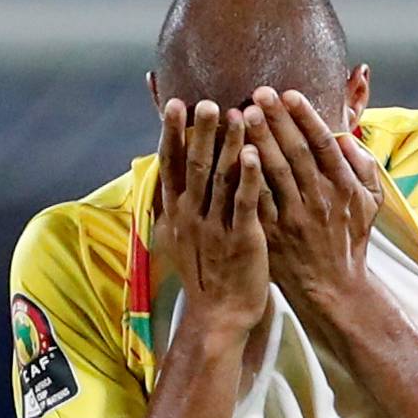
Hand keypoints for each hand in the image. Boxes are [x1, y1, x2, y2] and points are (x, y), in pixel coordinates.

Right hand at [156, 99, 268, 337]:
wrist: (219, 316)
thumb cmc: (204, 275)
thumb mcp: (177, 239)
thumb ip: (173, 204)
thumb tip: (163, 174)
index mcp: (176, 213)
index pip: (171, 165)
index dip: (172, 134)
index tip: (174, 103)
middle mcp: (192, 217)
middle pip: (195, 165)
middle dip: (200, 131)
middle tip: (207, 101)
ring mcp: (216, 228)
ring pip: (221, 179)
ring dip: (227, 145)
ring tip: (236, 113)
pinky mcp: (242, 239)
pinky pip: (244, 202)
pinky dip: (248, 176)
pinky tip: (254, 152)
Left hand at [245, 87, 383, 323]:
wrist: (333, 287)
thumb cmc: (350, 238)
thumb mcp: (371, 202)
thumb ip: (363, 166)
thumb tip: (344, 137)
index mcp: (343, 187)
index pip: (323, 145)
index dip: (306, 117)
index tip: (290, 94)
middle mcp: (319, 200)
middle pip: (296, 152)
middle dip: (277, 121)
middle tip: (259, 93)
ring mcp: (294, 218)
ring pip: (274, 173)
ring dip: (258, 141)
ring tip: (243, 114)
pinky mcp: (273, 233)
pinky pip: (258, 201)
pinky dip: (246, 177)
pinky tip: (233, 155)